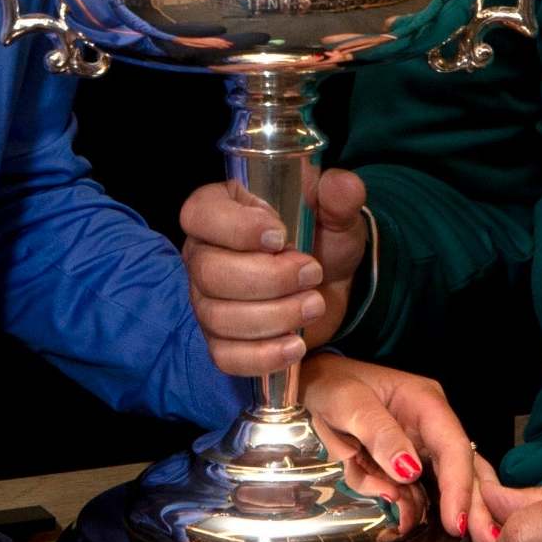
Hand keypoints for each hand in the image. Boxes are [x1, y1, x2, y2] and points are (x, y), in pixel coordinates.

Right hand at [179, 169, 369, 374]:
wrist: (330, 285)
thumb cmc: (319, 239)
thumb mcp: (335, 213)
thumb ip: (339, 196)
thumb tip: (341, 185)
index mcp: (218, 210)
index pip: (200, 215)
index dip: (235, 228)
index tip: (280, 237)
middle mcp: (202, 255)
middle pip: (209, 273)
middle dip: (268, 278)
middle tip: (312, 274)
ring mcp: (206, 301)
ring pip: (218, 317)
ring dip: (274, 316)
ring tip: (315, 305)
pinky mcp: (222, 340)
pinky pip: (225, 356)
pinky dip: (262, 355)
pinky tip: (294, 345)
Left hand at [300, 353, 502, 541]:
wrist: (315, 386)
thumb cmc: (332, 385)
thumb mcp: (349, 403)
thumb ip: (379, 432)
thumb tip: (409, 470)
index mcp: (425, 403)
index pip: (452, 446)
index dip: (458, 484)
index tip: (455, 520)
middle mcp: (432, 426)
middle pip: (463, 466)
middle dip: (477, 503)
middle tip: (486, 540)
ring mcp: (422, 447)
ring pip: (451, 482)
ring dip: (460, 512)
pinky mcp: (408, 466)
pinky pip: (422, 492)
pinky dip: (425, 512)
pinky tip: (429, 532)